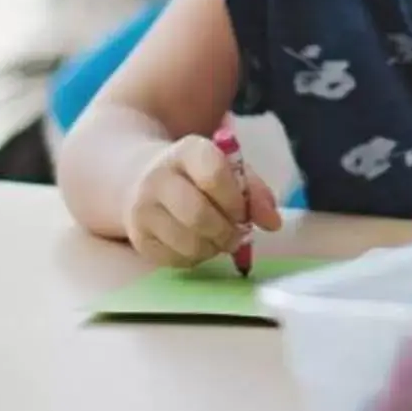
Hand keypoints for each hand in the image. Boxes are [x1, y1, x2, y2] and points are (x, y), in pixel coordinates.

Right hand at [122, 133, 284, 269]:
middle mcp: (158, 178)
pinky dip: (195, 259)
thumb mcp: (225, 168)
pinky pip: (175, 260)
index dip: (235, 201)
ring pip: (187, 242)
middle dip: (226, 232)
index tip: (242, 212)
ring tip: (219, 241)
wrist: (138, 179)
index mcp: (187, 151)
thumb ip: (254, 191)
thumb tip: (273, 223)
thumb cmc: (194, 174)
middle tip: (236, 236)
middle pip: (199, 214)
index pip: (214, 175)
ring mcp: (143, 209)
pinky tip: (198, 245)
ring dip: (213, 249)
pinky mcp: (138, 237)